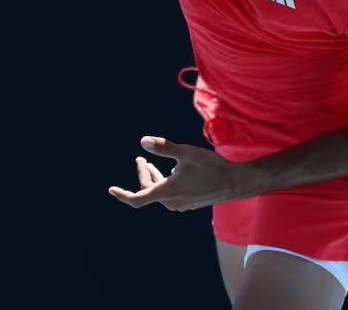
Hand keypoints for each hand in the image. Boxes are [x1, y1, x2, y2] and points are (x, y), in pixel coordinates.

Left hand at [108, 136, 248, 211]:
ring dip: (154, 178)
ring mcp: (181, 205)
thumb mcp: (187, 153)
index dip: (123, 195)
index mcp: (168, 192)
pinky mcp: (189, 203)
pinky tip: (171, 172)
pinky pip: (170, 195)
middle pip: (149, 189)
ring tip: (150, 163)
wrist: (236, 182)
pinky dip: (165, 183)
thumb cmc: (212, 167)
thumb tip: (143, 142)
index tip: (112, 190)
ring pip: (160, 192)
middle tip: (140, 158)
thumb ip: (164, 148)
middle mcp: (172, 202)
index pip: (138, 199)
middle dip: (143, 173)